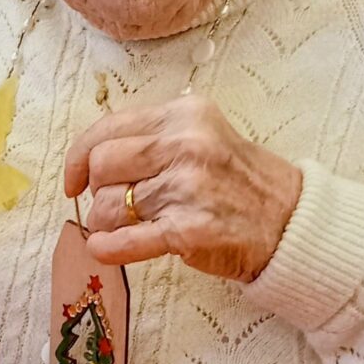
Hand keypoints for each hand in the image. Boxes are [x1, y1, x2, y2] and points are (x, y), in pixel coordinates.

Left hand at [65, 95, 302, 282]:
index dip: (79, 156)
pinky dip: (107, 247)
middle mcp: (186, 145)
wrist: (290, 221)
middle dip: (97, 189)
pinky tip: (104, 248)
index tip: (73, 179)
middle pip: (102, 165)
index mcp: (185, 114)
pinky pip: (127, 240)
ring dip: (107, 222)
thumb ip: (152, 137)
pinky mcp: (189, 231)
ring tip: (127, 226)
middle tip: (113, 202)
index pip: (109, 128)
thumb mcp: (202, 134)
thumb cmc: (239, 179)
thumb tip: (91, 159)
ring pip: (109, 205)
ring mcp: (188, 188)